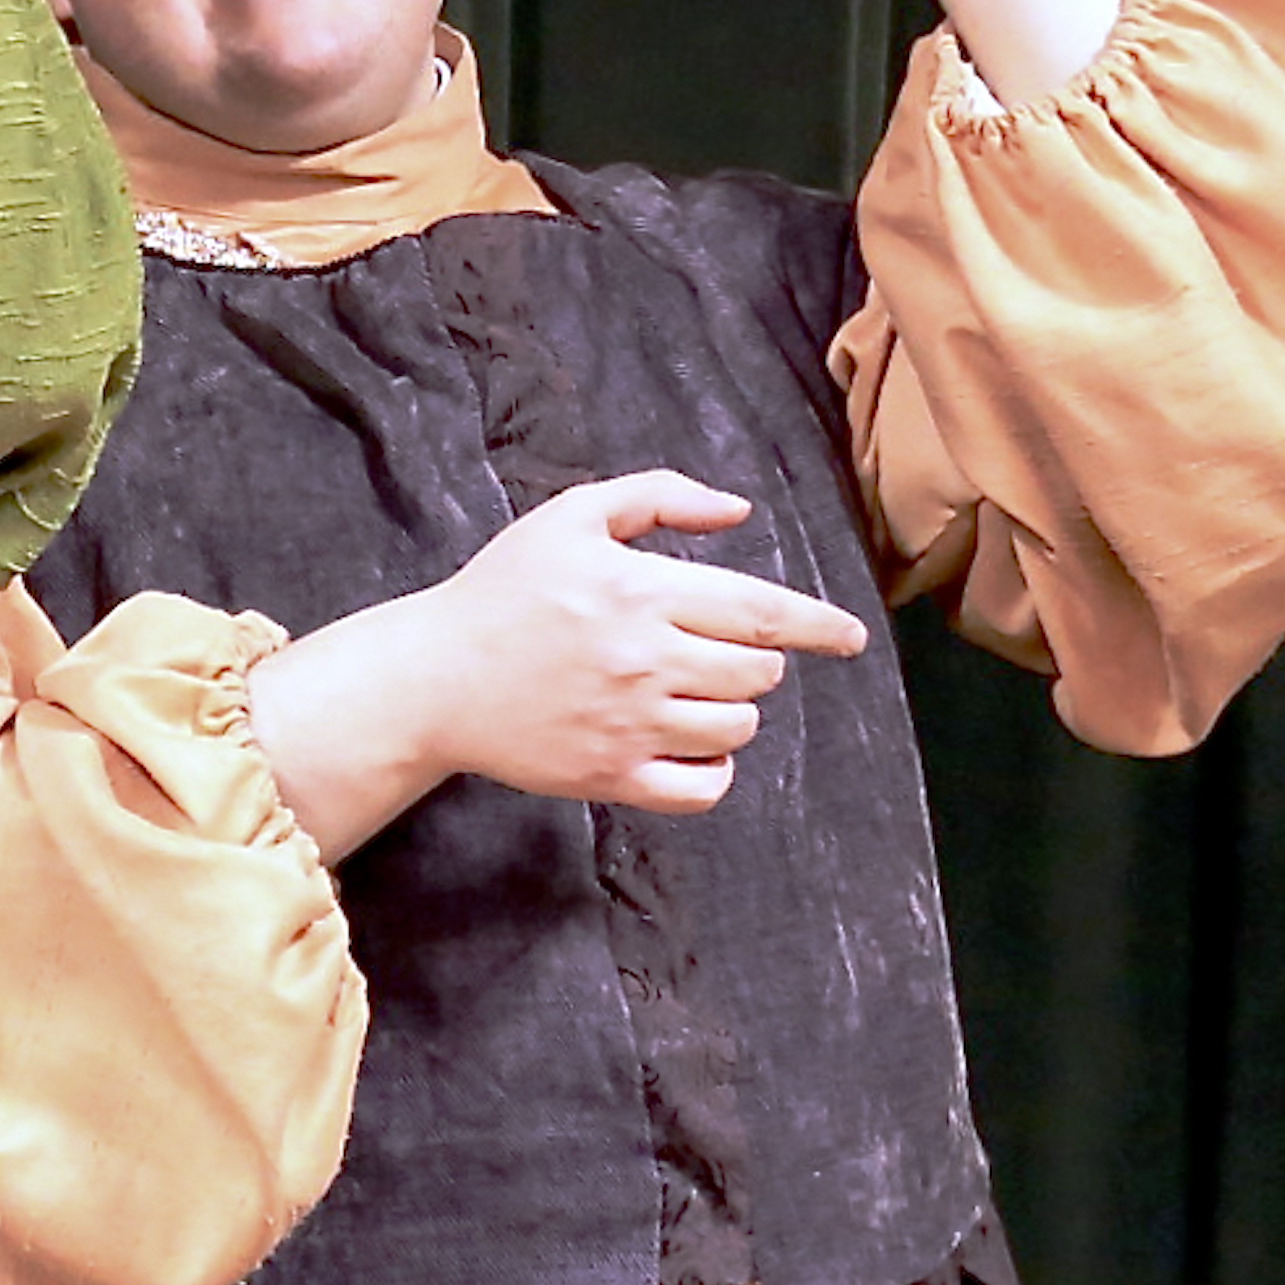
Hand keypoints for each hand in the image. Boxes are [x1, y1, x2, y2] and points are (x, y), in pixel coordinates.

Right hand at [245, 471, 868, 854]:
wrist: (432, 678)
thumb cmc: (503, 591)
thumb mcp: (571, 516)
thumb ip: (659, 497)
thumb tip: (739, 511)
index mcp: (639, 590)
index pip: (761, 611)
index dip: (819, 625)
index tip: (852, 637)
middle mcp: (643, 659)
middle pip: (757, 672)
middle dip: (753, 661)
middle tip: (714, 654)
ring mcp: (629, 724)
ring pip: (737, 728)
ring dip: (730, 710)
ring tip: (687, 695)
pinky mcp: (610, 776)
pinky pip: (702, 787)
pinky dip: (713, 771)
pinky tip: (690, 748)